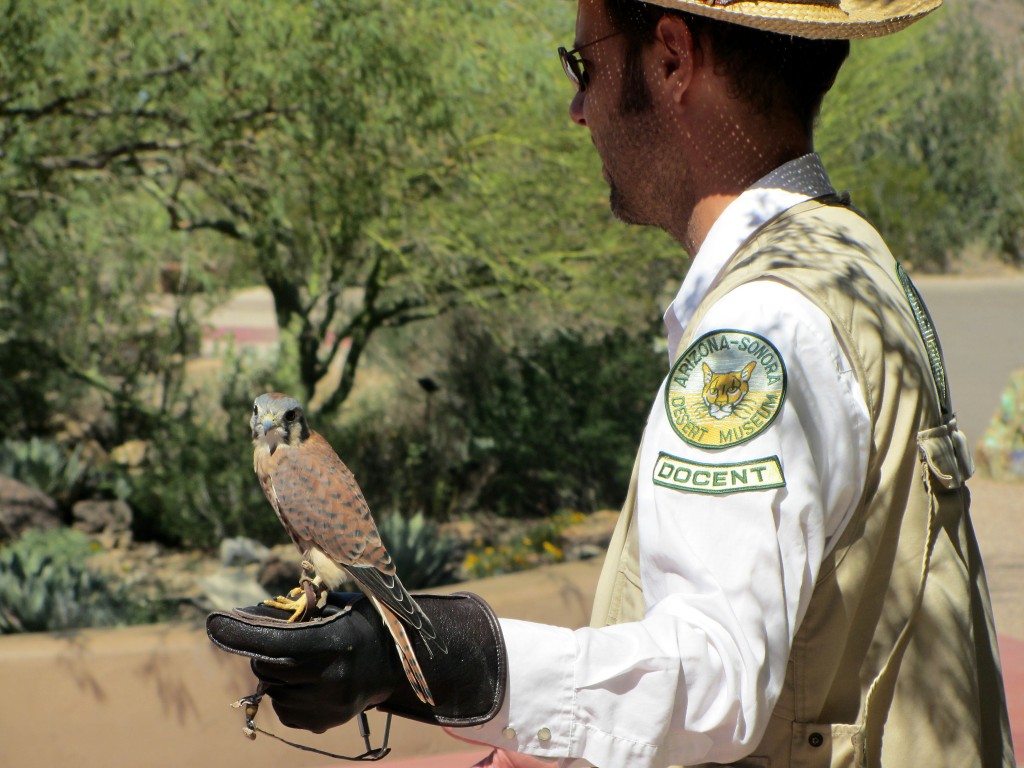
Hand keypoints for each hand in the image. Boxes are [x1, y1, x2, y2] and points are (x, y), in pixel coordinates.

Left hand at [207, 591, 505, 731]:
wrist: (399, 664)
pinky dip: (288, 693)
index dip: (242, 631)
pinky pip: (285, 709)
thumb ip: (299, 610)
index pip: (276, 639)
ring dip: (277, 674)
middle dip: (265, 651)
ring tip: (306, 662)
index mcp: (336, 641)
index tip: (215, 622)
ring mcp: (328, 705)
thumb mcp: (340, 605)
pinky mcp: (325, 723)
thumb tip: (247, 614)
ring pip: (273, 690)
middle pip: (269, 666)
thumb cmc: (364, 624)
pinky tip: (311, 682)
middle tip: (282, 640)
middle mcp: (332, 677)